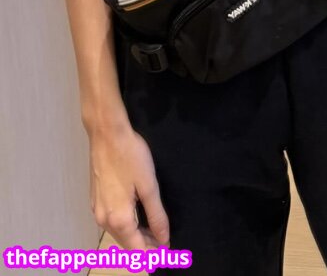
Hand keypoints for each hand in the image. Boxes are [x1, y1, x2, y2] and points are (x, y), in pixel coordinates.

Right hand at [89, 122, 169, 249]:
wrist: (106, 134)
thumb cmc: (130, 157)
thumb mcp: (149, 186)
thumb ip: (156, 215)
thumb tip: (164, 239)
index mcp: (119, 219)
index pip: (136, 250)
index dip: (153, 255)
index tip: (168, 253)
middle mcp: (104, 220)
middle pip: (126, 244)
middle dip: (145, 247)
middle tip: (165, 243)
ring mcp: (97, 210)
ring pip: (118, 233)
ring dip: (136, 236)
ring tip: (155, 232)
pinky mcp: (95, 200)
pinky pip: (112, 222)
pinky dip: (126, 225)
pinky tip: (138, 217)